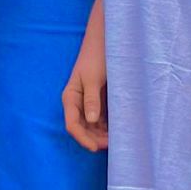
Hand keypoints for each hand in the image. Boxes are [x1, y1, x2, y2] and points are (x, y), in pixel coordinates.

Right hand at [62, 33, 107, 152]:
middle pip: (83, 129)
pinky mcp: (99, 102)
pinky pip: (102, 120)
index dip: (83, 138)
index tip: (96, 148)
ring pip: (93, 127)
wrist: (106, 42)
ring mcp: (89, 103)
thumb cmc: (96, 57)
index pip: (72, 124)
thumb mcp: (93, 78)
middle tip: (113, 145)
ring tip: (119, 140)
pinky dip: (109, 127)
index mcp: (70, 97)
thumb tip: (90, 121)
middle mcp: (78, 103)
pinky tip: (120, 130)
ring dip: (102, 135)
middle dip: (95, 139)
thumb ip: (91, 99)